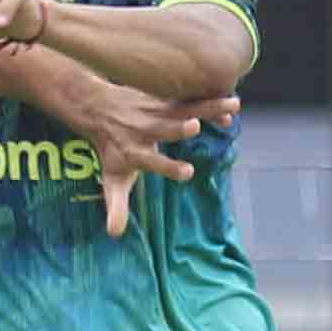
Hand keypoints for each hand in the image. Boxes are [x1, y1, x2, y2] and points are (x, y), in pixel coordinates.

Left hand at [75, 82, 241, 237]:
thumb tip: (115, 234)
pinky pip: (189, 97)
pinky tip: (231, 103)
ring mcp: (155, 111)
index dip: (169, 167)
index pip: (153, 162)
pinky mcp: (164, 96)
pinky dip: (209, 99)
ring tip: (233, 107)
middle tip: (194, 127)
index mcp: (136, 153)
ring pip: (184, 108)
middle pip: (165, 129)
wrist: (98, 108)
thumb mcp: (112, 179)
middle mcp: (146, 131)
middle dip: (178, 128)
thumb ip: (116, 205)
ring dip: (208, 107)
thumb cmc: (110, 151)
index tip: (188, 172)